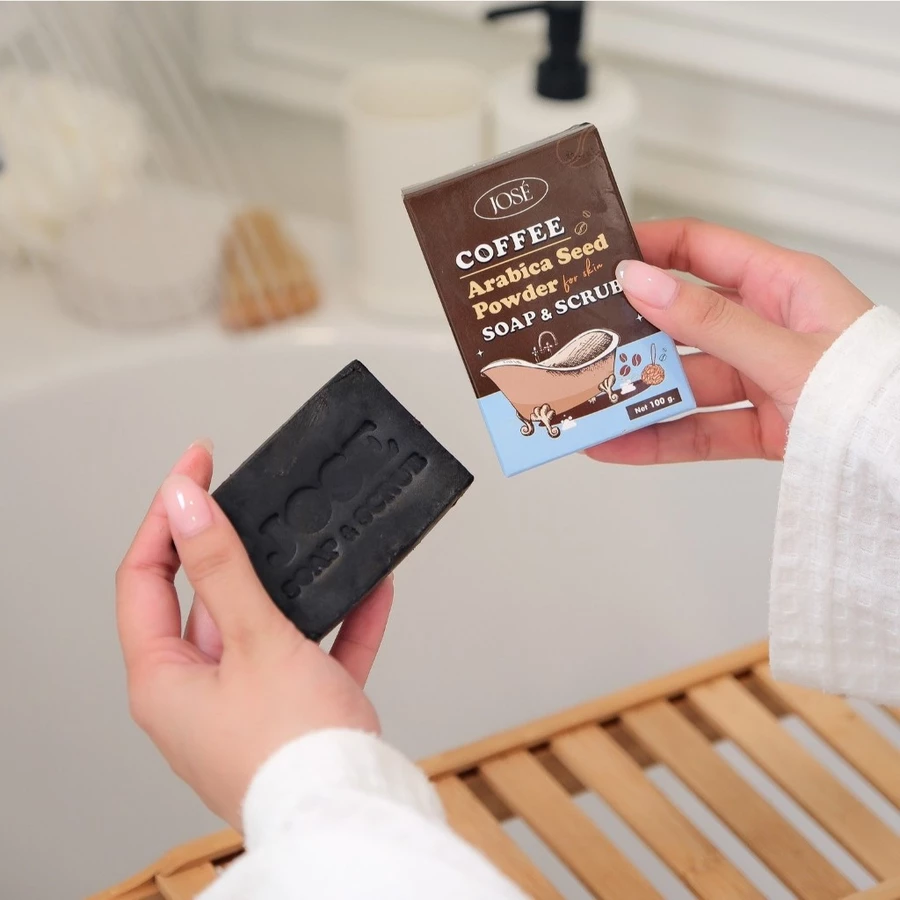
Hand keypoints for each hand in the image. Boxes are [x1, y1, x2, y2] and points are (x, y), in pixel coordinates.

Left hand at [115, 442, 392, 829]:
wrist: (352, 812)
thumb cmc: (291, 750)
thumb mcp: (254, 641)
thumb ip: (220, 568)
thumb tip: (182, 505)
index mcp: (165, 680)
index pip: (146, 577)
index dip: (167, 517)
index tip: (195, 468)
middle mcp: (200, 692)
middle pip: (207, 597)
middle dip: (238, 547)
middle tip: (254, 495)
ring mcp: (251, 702)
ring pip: (266, 622)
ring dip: (298, 584)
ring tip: (319, 541)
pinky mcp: (299, 710)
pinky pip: (316, 650)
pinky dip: (341, 620)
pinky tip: (372, 588)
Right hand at [584, 218, 873, 463]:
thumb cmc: (873, 391)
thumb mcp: (786, 349)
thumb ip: (712, 321)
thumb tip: (646, 284)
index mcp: (782, 284)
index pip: (700, 249)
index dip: (648, 249)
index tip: (601, 260)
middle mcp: (767, 327)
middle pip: (681, 322)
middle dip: (631, 335)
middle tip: (583, 341)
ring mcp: (760, 378)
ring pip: (684, 381)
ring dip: (637, 394)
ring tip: (591, 403)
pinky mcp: (758, 425)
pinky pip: (696, 428)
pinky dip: (656, 438)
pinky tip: (618, 442)